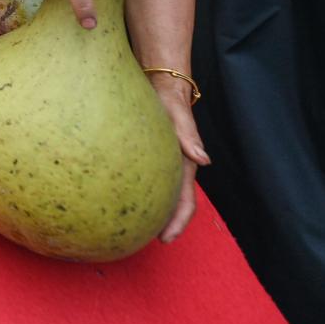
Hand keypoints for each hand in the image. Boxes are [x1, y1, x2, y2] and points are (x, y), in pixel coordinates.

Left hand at [148, 74, 209, 243]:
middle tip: (142, 240)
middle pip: (172, 203)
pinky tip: (121, 195)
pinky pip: (145, 178)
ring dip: (151, 210)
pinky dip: (139, 191)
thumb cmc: (169, 98)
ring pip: (159, 193)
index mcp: (185, 163)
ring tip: (132, 226)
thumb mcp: (177, 113)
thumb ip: (188, 133)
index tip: (165, 239)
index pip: (186, 200)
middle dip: (162, 224)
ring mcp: (162, 161)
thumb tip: (202, 159)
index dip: (177, 222)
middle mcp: (175, 166)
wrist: (160, 83)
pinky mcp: (149, 154)